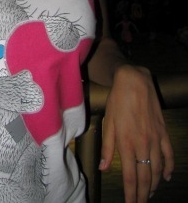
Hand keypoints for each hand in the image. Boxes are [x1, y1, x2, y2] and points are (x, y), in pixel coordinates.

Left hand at [99, 64, 173, 201]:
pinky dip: (169, 168)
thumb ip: (107, 147)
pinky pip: (169, 155)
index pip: (131, 177)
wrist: (134, 82)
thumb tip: (104, 167)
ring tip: (149, 194)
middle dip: (143, 194)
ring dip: (154, 184)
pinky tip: (166, 176)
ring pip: (158, 169)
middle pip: (146, 177)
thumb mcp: (108, 123)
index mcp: (126, 143)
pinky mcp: (163, 132)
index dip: (131, 194)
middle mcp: (143, 144)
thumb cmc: (117, 101)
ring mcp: (155, 139)